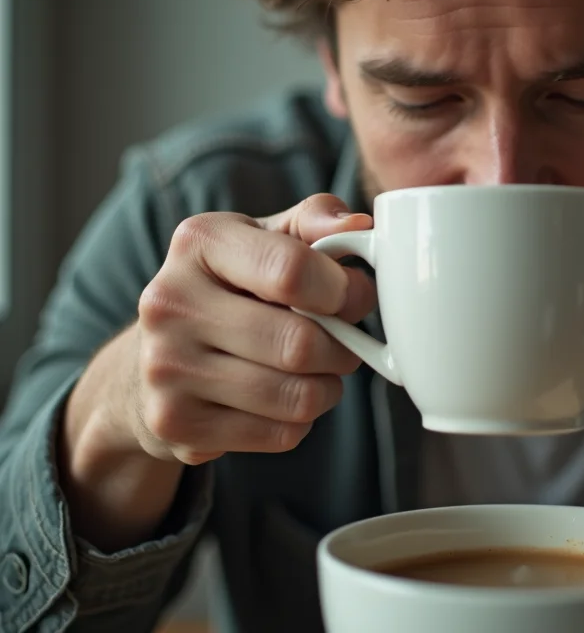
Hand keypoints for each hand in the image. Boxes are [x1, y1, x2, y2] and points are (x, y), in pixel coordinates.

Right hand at [127, 193, 376, 462]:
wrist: (151, 361)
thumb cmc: (232, 289)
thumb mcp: (266, 238)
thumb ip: (316, 221)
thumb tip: (360, 225)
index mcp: (199, 243)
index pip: (292, 270)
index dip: (344, 290)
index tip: (354, 297)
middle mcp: (170, 302)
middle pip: (299, 344)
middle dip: (342, 349)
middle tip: (342, 344)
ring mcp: (165, 369)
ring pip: (296, 397)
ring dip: (326, 388)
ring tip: (315, 372)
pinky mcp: (175, 424)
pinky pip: (281, 434)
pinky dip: (300, 421)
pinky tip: (281, 400)